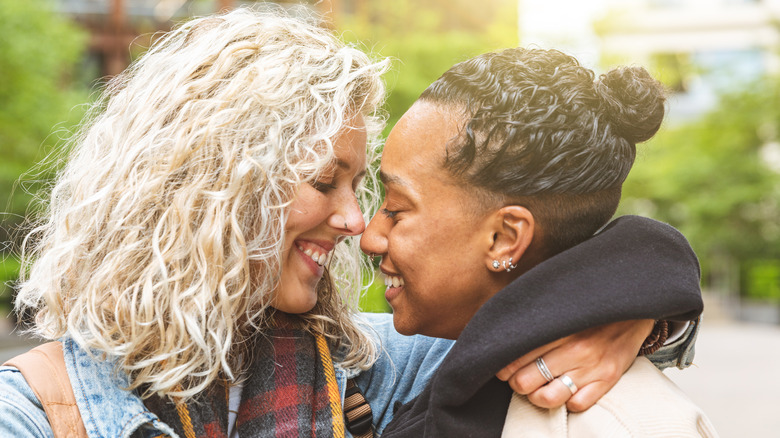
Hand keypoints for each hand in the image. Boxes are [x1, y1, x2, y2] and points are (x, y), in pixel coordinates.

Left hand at [495, 319, 653, 411]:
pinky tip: (566, 391)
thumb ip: (537, 321)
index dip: (504, 368)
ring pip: (548, 398)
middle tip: (521, 378)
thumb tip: (505, 332)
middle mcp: (574, 349)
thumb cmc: (589, 311)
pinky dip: (568, 402)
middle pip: (526, 381)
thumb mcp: (561, 308)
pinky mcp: (607, 380)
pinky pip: (577, 405)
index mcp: (558, 328)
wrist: (632, 309)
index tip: (504, 368)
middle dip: (518, 383)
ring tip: (539, 389)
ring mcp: (591, 367)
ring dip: (538, 397)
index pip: (516, 357)